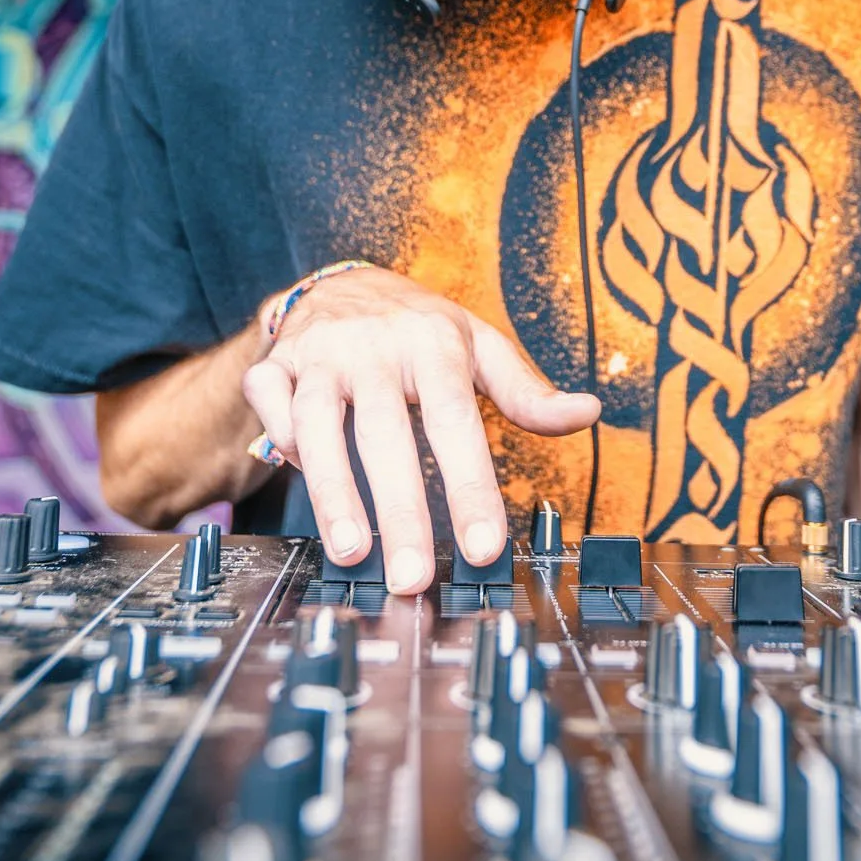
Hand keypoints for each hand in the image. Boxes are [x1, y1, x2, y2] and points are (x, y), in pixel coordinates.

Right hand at [241, 266, 598, 593]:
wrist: (342, 281)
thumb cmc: (419, 329)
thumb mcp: (479, 346)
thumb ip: (527, 390)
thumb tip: (588, 413)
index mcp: (433, 341)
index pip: (455, 419)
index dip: (470, 485)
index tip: (484, 549)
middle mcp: (374, 345)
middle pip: (386, 431)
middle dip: (400, 510)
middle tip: (413, 578)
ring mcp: (319, 353)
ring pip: (318, 422)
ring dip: (332, 490)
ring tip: (352, 553)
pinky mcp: (274, 364)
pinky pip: (271, 407)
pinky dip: (281, 443)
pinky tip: (300, 477)